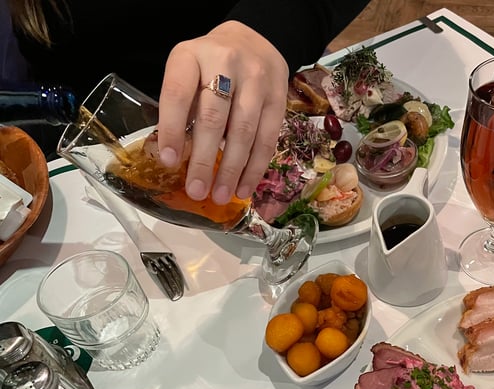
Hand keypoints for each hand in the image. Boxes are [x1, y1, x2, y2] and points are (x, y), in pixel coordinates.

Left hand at [157, 21, 288, 204]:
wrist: (255, 42)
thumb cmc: (211, 66)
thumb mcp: (187, 73)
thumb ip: (182, 108)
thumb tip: (178, 158)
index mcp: (191, 56)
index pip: (178, 94)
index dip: (172, 129)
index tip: (168, 162)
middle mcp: (225, 63)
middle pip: (213, 117)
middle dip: (203, 159)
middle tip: (196, 190)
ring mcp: (256, 80)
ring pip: (244, 131)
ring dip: (232, 169)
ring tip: (221, 196)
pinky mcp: (279, 98)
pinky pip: (267, 139)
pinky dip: (255, 167)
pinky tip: (244, 187)